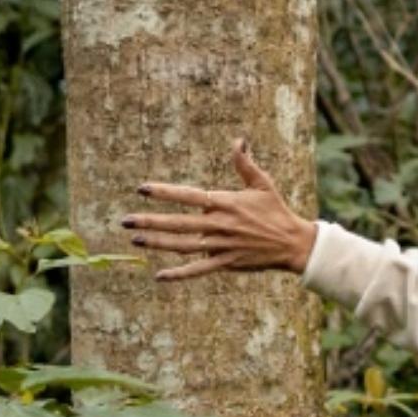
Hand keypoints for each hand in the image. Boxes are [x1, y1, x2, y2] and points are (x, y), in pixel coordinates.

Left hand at [123, 136, 317, 281]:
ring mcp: (222, 246)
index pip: (189, 196)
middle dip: (150, 221)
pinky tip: (160, 276)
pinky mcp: (226, 263)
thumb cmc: (276, 210)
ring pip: (183, 246)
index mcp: (226, 203)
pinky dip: (179, 274)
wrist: (292, 242)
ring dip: (158, 243)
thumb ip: (245, 164)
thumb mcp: (263, 184)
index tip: (142, 189)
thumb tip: (238, 140)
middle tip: (125, 221)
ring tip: (135, 240)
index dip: (165, 193)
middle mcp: (220, 225)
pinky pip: (198, 269)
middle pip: (178, 223)